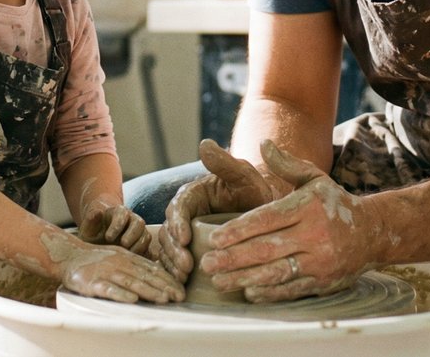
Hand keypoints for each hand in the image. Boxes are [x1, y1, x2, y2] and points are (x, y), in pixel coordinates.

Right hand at [46, 231, 184, 304]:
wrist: (69, 256)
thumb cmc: (97, 259)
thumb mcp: (120, 257)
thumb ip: (138, 264)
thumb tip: (160, 273)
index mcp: (129, 258)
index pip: (152, 269)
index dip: (168, 279)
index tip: (181, 290)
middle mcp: (120, 264)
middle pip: (145, 276)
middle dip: (164, 287)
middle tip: (179, 296)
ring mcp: (107, 272)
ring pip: (131, 282)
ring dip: (148, 291)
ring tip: (163, 299)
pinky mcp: (93, 283)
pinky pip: (108, 289)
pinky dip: (120, 294)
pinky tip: (132, 300)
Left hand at [78, 201, 153, 258]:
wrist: (99, 242)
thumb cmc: (93, 234)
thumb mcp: (88, 229)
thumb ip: (91, 220)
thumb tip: (97, 212)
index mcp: (119, 212)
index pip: (122, 213)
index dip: (117, 224)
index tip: (108, 237)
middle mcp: (132, 220)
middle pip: (139, 223)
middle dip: (132, 234)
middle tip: (123, 245)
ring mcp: (139, 233)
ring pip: (146, 236)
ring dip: (139, 246)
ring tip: (128, 256)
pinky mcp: (143, 246)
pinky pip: (150, 250)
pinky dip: (145, 256)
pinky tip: (137, 264)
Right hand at [155, 139, 279, 283]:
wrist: (261, 210)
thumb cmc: (254, 190)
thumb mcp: (243, 176)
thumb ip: (225, 164)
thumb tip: (206, 144)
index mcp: (191, 195)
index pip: (178, 208)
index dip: (177, 223)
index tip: (184, 238)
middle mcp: (182, 215)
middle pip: (169, 232)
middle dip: (174, 250)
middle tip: (185, 266)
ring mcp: (184, 234)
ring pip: (168, 249)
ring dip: (172, 264)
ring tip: (182, 279)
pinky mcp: (188, 251)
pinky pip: (174, 262)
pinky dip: (174, 273)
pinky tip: (182, 286)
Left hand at [200, 139, 378, 302]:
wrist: (373, 233)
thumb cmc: (334, 203)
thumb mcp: (314, 178)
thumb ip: (286, 163)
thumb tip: (263, 144)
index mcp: (307, 207)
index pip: (267, 219)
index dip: (239, 230)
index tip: (214, 238)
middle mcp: (314, 235)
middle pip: (267, 248)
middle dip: (234, 257)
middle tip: (206, 263)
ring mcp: (320, 262)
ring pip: (276, 272)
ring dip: (245, 278)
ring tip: (218, 281)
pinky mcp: (324, 282)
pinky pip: (292, 290)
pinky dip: (269, 293)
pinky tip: (248, 293)